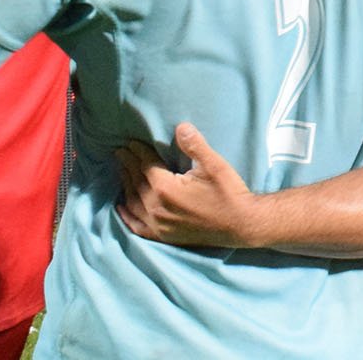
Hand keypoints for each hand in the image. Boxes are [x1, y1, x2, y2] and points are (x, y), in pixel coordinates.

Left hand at [116, 123, 259, 247]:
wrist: (241, 225)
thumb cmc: (228, 193)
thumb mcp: (214, 164)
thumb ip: (194, 145)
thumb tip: (180, 127)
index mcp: (166, 188)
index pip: (145, 165)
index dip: (137, 152)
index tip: (130, 142)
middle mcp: (156, 208)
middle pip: (135, 182)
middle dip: (128, 165)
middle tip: (121, 152)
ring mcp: (158, 225)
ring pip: (133, 202)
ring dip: (126, 184)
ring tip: (122, 170)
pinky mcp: (163, 236)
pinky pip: (137, 226)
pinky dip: (127, 215)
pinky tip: (121, 206)